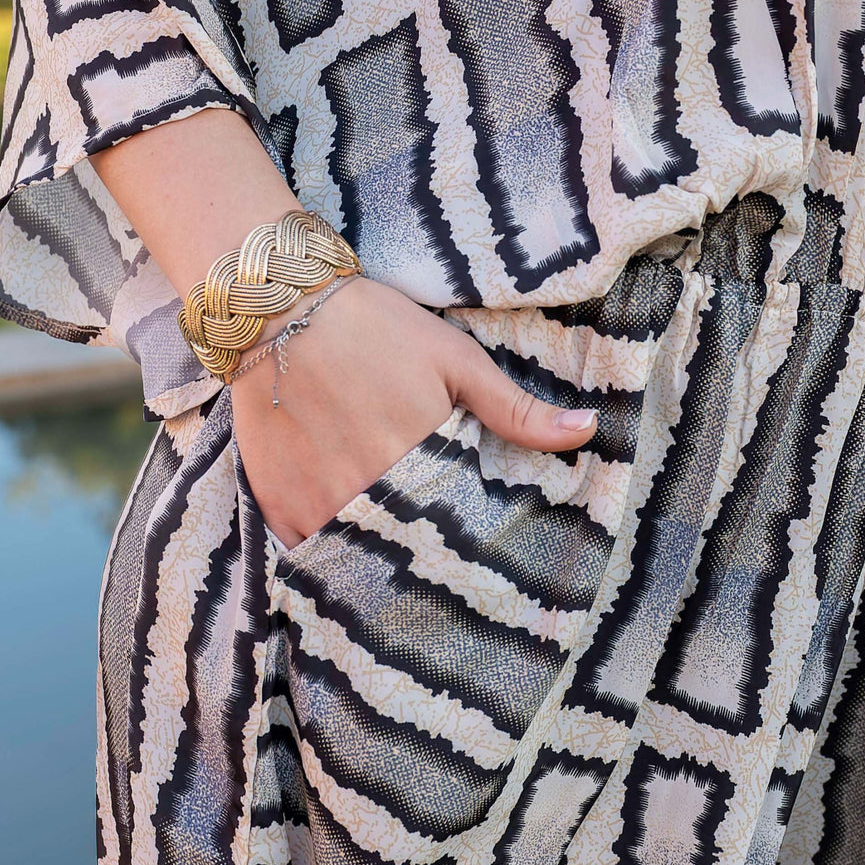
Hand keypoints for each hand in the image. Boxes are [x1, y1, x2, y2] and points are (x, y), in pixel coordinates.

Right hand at [229, 275, 597, 546]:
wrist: (280, 309)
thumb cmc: (377, 326)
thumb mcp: (456, 358)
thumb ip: (517, 409)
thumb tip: (586, 432)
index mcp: (419, 461)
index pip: (457, 529)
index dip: (467, 537)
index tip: (478, 540)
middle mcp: (366, 492)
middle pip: (408, 549)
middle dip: (425, 552)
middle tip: (440, 552)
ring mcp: (316, 504)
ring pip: (358, 555)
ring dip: (378, 553)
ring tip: (396, 548)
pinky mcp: (277, 506)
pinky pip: (309, 552)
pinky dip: (328, 547)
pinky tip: (344, 533)